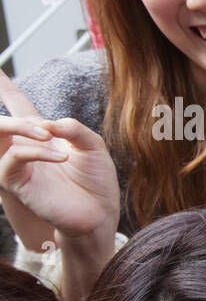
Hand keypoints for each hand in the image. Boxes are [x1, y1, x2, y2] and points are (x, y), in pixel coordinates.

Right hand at [0, 115, 119, 240]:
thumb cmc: (97, 182)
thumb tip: (47, 123)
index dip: (5, 86)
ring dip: (21, 128)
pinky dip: (35, 152)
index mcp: (42, 135)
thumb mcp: (93, 146)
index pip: (18, 104)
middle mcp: (25, 147)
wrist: (100, 214)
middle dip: (11, 106)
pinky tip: (61, 157)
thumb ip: (73, 128)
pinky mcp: (16, 183)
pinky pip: (13, 158)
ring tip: (49, 135)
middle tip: (44, 126)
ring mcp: (18, 165)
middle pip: (1, 119)